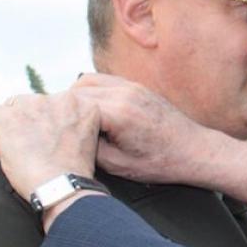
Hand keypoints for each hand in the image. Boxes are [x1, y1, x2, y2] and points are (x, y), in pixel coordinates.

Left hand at [0, 91, 100, 202]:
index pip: (59, 101)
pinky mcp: (8, 117)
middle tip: (30, 147)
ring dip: (11, 126)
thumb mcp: (85, 141)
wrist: (62, 187)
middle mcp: (58, 98)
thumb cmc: (74, 174)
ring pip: (13, 107)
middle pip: (35, 103)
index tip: (46, 138)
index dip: (48, 120)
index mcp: (81, 103)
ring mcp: (33, 105)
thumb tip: (51, 127)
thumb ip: (72, 125)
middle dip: (29, 122)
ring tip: (12, 150)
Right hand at [70, 73, 205, 182]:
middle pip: (77, 91)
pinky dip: (92, 92)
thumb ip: (90, 148)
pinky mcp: (137, 86)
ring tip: (73, 121)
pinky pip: (104, 81)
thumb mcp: (119, 165)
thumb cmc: (160, 162)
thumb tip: (67, 138)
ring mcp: (132, 86)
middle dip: (65, 109)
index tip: (52, 135)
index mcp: (118, 112)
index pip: (73, 107)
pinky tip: (90, 112)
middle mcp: (124, 93)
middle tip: (57, 128)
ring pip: (88, 82)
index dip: (60, 121)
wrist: (194, 150)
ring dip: (77, 98)